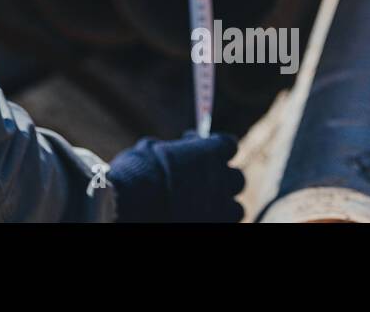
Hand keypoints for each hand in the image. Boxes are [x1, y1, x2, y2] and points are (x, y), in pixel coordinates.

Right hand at [108, 132, 243, 221]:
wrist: (132, 205)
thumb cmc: (138, 173)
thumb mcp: (149, 149)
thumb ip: (171, 148)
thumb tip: (171, 149)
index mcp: (209, 154)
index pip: (228, 144)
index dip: (213, 144)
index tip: (195, 144)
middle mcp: (221, 181)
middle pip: (236, 178)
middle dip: (220, 176)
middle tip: (200, 177)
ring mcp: (220, 209)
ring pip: (236, 207)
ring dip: (222, 203)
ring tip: (202, 204)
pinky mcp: (213, 227)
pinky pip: (225, 224)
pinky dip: (215, 220)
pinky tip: (197, 217)